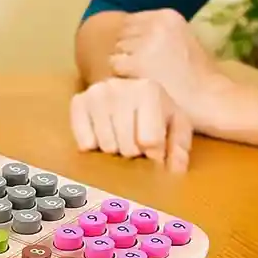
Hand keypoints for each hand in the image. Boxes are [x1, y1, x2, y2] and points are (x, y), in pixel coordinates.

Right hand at [70, 76, 192, 170]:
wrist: (129, 90)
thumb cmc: (155, 112)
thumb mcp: (176, 125)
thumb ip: (179, 147)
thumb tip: (175, 170)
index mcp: (148, 90)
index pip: (150, 141)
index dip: (154, 152)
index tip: (154, 146)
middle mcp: (119, 87)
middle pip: (127, 146)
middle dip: (134, 152)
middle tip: (135, 141)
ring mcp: (95, 94)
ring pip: (106, 146)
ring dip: (114, 148)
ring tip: (119, 136)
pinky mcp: (77, 102)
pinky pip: (85, 143)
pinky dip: (94, 145)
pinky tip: (102, 133)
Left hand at [109, 9, 227, 124]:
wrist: (212, 96)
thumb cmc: (199, 75)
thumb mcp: (182, 39)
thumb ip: (157, 33)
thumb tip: (128, 35)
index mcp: (167, 16)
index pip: (130, 22)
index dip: (132, 41)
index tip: (141, 56)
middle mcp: (155, 24)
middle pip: (121, 35)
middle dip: (126, 52)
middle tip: (139, 69)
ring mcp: (145, 43)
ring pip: (116, 50)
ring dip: (122, 65)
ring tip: (139, 78)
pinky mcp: (138, 62)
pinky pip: (115, 66)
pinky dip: (121, 76)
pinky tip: (136, 84)